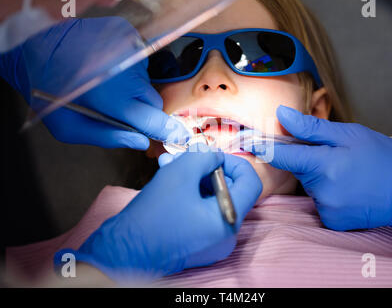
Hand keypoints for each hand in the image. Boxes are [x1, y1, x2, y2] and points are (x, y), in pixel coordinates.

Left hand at [2, 17, 188, 148]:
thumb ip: (109, 138)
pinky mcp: (128, 36)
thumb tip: (141, 142)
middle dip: (143, 109)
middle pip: (153, 101)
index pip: (155, 120)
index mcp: (114, 100)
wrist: (35, 46)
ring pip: (145, 80)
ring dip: (133, 87)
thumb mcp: (70, 129)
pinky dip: (129, 69)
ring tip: (107, 83)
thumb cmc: (49, 92)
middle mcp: (128, 74)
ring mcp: (130, 51)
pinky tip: (109, 68)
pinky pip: (139, 61)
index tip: (180, 138)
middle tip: (121, 108)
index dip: (168, 131)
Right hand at [55, 144, 261, 282]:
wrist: (123, 252)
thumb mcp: (180, 173)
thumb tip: (214, 156)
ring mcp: (213, 243)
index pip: (251, 183)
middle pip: (230, 191)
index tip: (211, 156)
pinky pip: (202, 213)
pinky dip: (190, 194)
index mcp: (228, 220)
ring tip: (170, 165)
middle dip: (207, 169)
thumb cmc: (152, 214)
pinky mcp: (198, 244)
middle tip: (186, 157)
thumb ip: (204, 157)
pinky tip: (169, 180)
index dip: (234, 162)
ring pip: (212, 200)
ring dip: (194, 179)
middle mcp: (226, 235)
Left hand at [248, 106, 391, 245]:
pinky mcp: (332, 222)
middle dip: (309, 161)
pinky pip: (318, 203)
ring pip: (309, 187)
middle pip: (298, 170)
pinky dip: (327, 194)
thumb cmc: (382, 157)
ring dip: (319, 178)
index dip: (264, 148)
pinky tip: (346, 189)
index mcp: (325, 164)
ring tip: (346, 174)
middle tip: (334, 157)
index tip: (249, 143)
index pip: (283, 156)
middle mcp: (322, 190)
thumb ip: (311, 128)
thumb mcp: (349, 134)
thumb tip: (282, 115)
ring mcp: (327, 209)